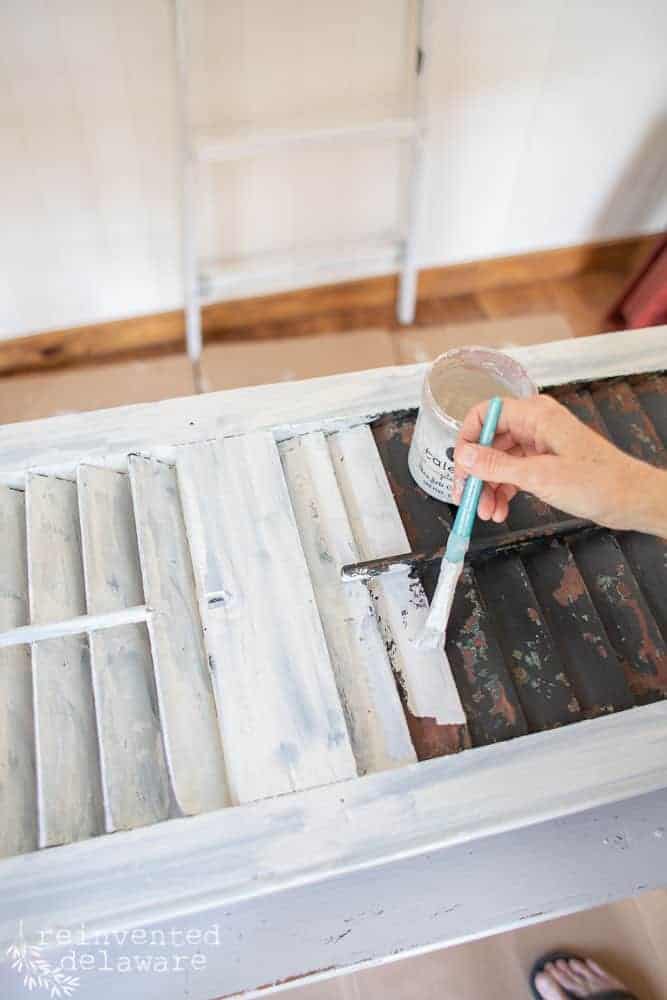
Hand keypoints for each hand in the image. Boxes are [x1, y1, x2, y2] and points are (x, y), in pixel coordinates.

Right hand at [453, 394, 666, 535]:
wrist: (631, 500)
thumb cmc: (598, 482)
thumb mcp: (539, 476)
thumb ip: (496, 466)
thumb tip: (464, 456)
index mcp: (535, 415)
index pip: (485, 414)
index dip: (467, 439)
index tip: (460, 468)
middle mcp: (535, 425)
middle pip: (489, 441)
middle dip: (476, 472)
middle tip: (467, 498)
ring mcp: (540, 444)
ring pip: (499, 461)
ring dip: (488, 487)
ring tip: (487, 512)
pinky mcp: (545, 463)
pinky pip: (513, 472)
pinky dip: (503, 491)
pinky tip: (500, 510)